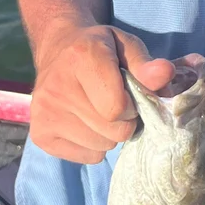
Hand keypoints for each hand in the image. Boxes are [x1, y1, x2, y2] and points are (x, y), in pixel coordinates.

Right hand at [30, 23, 174, 162]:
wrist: (58, 50)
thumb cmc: (100, 49)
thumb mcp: (126, 46)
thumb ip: (146, 64)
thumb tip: (165, 74)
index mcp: (81, 57)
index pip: (117, 108)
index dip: (131, 105)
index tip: (127, 92)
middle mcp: (56, 86)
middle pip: (113, 131)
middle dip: (123, 121)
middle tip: (115, 103)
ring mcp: (43, 113)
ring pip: (102, 147)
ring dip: (109, 134)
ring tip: (99, 110)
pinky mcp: (39, 134)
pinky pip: (88, 157)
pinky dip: (94, 145)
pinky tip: (84, 121)